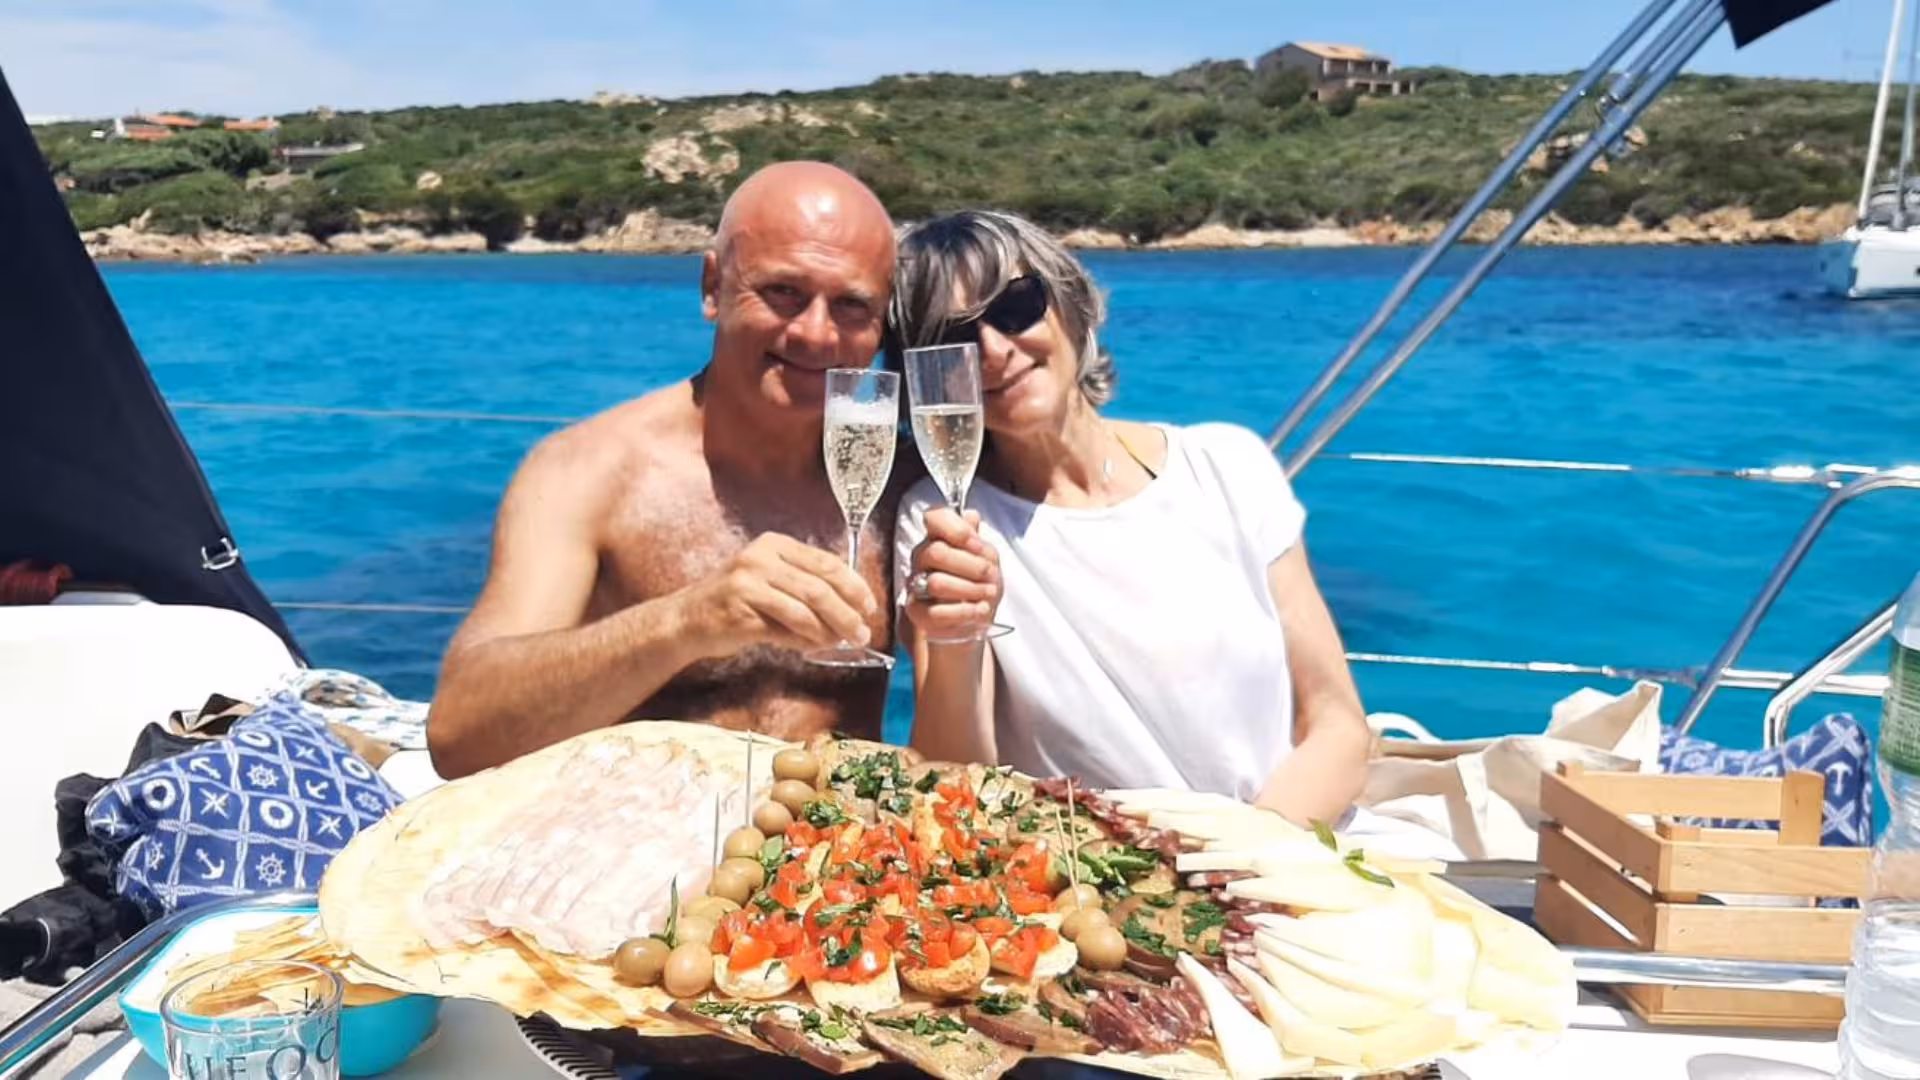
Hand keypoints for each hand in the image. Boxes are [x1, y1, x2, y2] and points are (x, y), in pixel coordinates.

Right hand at [675, 533, 877, 656]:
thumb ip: (804, 585)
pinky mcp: (739, 613)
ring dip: (829, 631)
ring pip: (804, 610)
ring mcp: (747, 584)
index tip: (869, 606)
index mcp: (774, 545)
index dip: (853, 585)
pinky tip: (814, 648)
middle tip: (862, 633)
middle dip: (847, 613)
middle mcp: (760, 559)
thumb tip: (851, 608)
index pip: (826, 562)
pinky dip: (804, 641)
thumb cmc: (736, 602)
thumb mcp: (769, 580)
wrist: (687, 620)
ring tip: (842, 643)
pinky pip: (783, 630)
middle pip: (819, 587)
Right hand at [903, 508, 1001, 643]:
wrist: (975, 620)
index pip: (934, 518)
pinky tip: (979, 610)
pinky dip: (965, 611)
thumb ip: (976, 539)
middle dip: (971, 565)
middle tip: (991, 575)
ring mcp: (916, 585)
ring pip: (936, 583)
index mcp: (938, 538)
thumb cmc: (980, 585)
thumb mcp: (987, 559)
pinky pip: (937, 612)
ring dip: (970, 589)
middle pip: (936, 552)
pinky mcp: (917, 613)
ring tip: (988, 593)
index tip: (978, 545)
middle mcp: (922, 559)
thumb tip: (970, 516)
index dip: (957, 529)